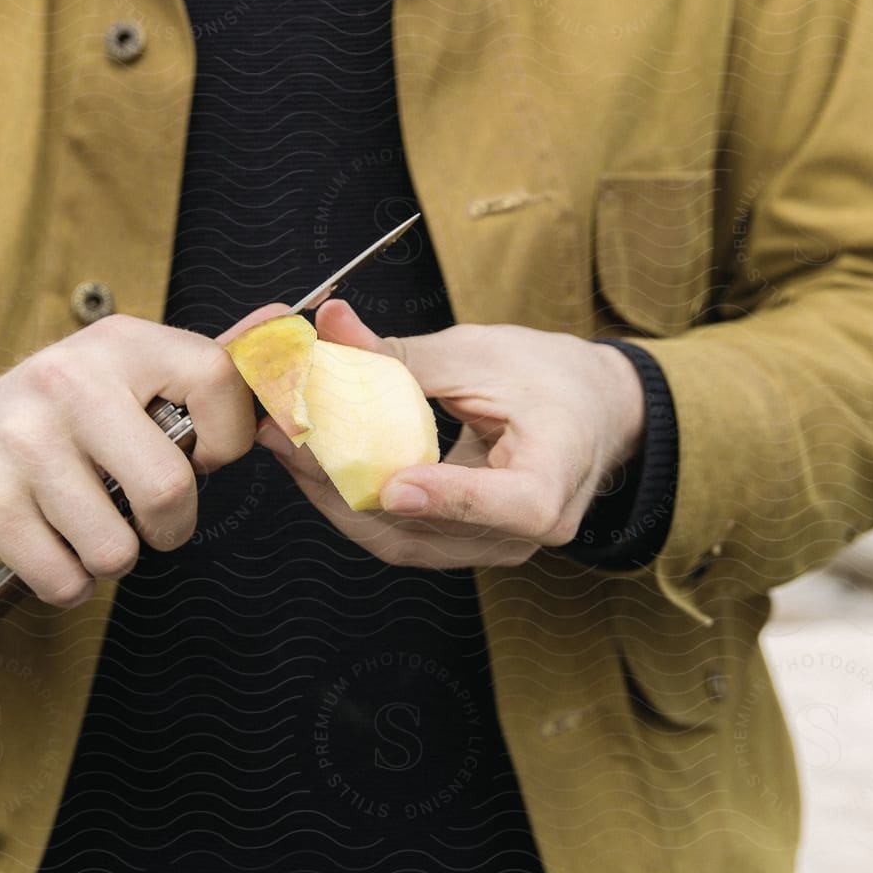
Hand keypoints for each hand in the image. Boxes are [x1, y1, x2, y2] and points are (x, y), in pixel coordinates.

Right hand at [0, 305, 289, 605]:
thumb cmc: (62, 424)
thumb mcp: (128, 379)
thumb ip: (207, 372)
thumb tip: (285, 326)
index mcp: (119, 343)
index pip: (219, 383)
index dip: (226, 442)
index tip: (197, 456)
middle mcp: (66, 380)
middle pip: (168, 487)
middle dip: (171, 524)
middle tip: (147, 517)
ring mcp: (19, 441)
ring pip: (116, 549)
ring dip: (113, 557)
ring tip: (86, 524)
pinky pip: (66, 579)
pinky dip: (68, 581)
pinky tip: (49, 545)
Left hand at [257, 300, 646, 568]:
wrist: (589, 411)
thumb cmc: (549, 377)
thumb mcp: (480, 352)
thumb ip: (400, 352)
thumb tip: (327, 324)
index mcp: (553, 482)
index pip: (510, 504)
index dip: (450, 498)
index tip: (395, 484)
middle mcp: (523, 534)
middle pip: (427, 524)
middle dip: (344, 478)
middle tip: (286, 429)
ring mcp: (489, 548)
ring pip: (397, 537)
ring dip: (331, 490)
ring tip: (283, 439)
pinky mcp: (458, 546)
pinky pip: (395, 534)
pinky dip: (349, 497)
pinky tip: (310, 459)